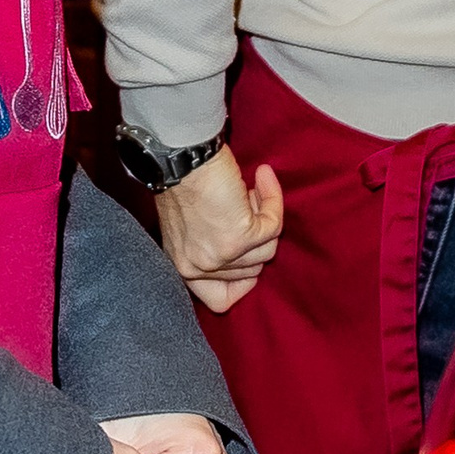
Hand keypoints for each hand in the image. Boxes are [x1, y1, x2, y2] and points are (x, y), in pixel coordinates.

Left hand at [154, 144, 282, 314]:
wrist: (180, 152)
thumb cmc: (183, 177)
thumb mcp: (188, 224)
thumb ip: (210, 244)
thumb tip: (245, 247)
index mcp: (183, 267)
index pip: (220, 301)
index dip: (242, 279)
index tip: (246, 249)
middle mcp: (198, 268)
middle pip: (251, 271)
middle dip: (255, 237)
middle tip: (246, 202)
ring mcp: (219, 256)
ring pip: (266, 251)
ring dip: (263, 215)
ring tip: (250, 188)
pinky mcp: (239, 238)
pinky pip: (273, 226)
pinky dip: (274, 200)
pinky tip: (263, 176)